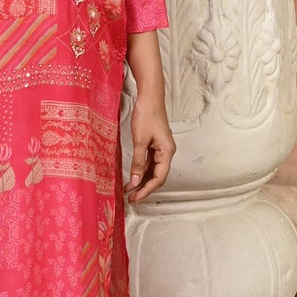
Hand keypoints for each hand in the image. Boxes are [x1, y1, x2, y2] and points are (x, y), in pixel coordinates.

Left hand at [125, 87, 174, 202]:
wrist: (149, 97)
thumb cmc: (147, 115)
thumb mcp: (140, 141)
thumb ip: (138, 163)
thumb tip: (135, 181)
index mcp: (167, 152)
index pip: (159, 178)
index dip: (147, 190)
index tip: (136, 198)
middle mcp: (166, 152)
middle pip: (157, 176)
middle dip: (144, 187)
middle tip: (131, 198)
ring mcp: (161, 148)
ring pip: (152, 169)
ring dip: (141, 179)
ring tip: (128, 190)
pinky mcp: (155, 144)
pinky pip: (149, 161)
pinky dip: (140, 169)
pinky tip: (132, 175)